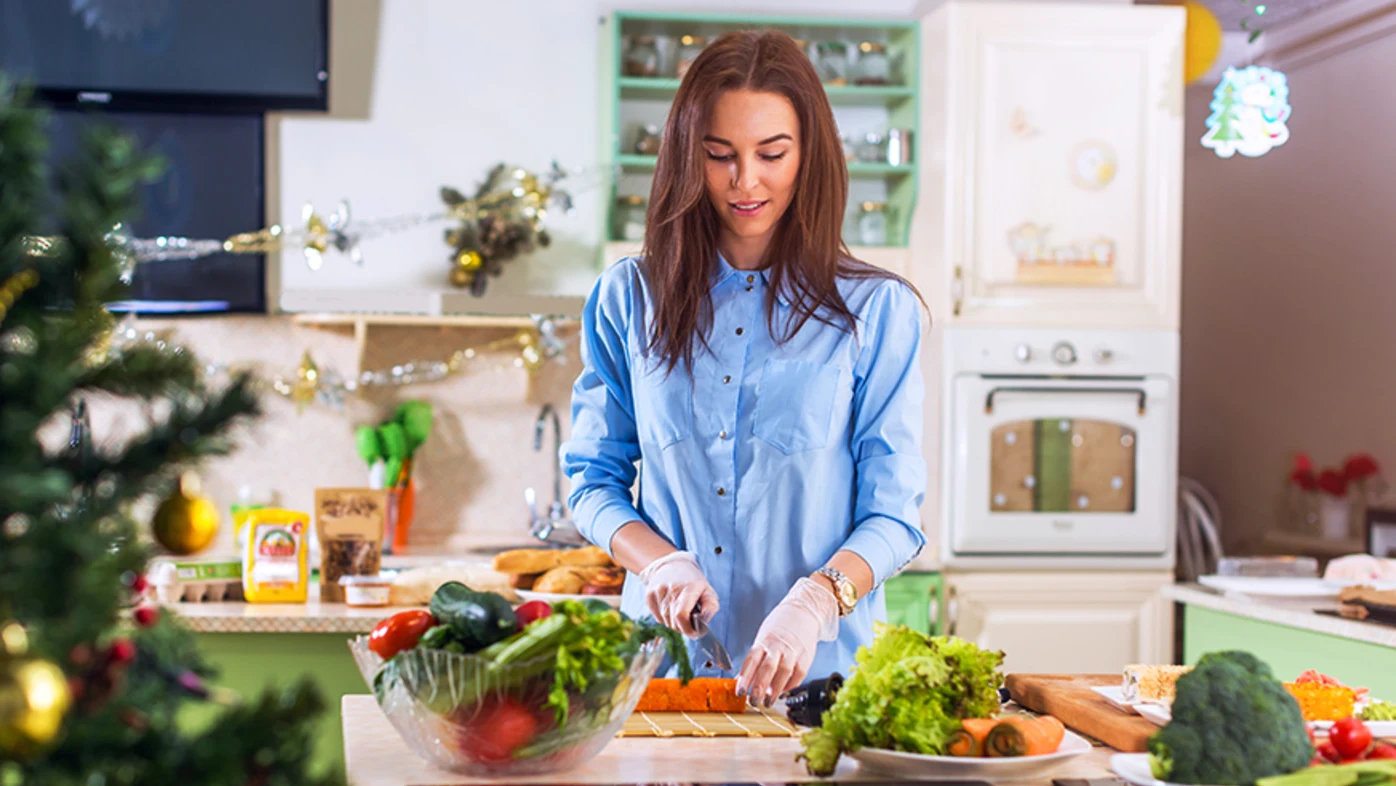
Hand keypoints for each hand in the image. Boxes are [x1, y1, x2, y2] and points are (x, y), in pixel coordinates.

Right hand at [638, 551, 717, 636]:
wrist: (674, 565)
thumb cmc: (694, 582)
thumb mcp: (708, 592)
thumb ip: (710, 608)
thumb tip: (703, 623)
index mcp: (688, 588)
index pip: (681, 616)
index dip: (687, 629)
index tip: (694, 633)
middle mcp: (671, 589)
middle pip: (673, 622)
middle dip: (683, 627)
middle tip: (689, 620)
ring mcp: (658, 591)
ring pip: (665, 622)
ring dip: (674, 622)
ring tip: (680, 610)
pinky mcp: (649, 595)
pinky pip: (657, 618)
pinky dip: (665, 618)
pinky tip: (670, 608)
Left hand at [737, 577, 838, 707]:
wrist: (804, 611)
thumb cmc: (779, 627)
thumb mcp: (763, 638)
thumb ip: (756, 659)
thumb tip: (743, 680)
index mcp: (764, 641)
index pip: (751, 660)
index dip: (745, 677)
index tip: (739, 692)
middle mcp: (778, 646)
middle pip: (767, 668)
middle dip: (759, 687)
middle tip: (753, 702)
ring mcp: (793, 651)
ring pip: (783, 673)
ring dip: (775, 690)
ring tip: (768, 702)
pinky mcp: (806, 657)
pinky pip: (798, 675)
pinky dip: (790, 686)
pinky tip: (782, 692)